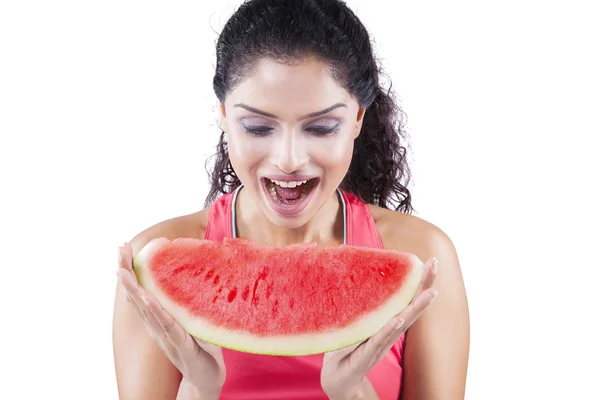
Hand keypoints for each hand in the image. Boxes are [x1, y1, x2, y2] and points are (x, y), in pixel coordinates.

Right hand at [116, 243, 225, 398]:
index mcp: (159, 318)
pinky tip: (150, 300)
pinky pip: (169, 327)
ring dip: (135, 291)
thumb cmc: (202, 347)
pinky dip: (157, 313)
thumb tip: (194, 270)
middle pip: (137, 297)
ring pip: (147, 311)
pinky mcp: (182, 346)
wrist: (208, 379)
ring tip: (123, 272)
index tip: (123, 248)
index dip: (131, 270)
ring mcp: (167, 337)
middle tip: (118, 251)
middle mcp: (157, 326)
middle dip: (126, 273)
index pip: (141, 290)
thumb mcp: (193, 319)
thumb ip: (188, 300)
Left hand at [320, 258, 437, 399]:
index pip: (405, 298)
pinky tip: (397, 320)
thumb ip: (356, 301)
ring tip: (430, 293)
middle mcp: (388, 332)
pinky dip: (388, 331)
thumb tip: (350, 269)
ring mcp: (379, 345)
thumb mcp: (351, 320)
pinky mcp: (365, 357)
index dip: (419, 281)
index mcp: (385, 321)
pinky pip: (377, 342)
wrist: (337, 378)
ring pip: (400, 325)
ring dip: (415, 309)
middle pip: (410, 307)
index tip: (431, 261)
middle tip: (435, 266)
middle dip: (424, 287)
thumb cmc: (346, 346)